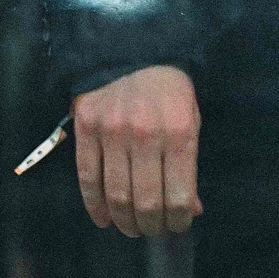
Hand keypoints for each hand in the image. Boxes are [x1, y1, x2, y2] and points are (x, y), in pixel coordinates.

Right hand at [72, 63, 202, 236]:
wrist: (131, 47)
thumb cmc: (169, 87)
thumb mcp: (191, 118)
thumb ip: (190, 164)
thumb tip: (192, 207)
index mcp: (180, 131)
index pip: (179, 193)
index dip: (179, 219)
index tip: (179, 225)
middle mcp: (146, 135)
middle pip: (146, 200)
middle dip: (152, 224)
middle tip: (153, 230)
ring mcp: (112, 133)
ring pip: (116, 195)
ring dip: (125, 221)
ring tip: (132, 228)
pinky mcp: (86, 131)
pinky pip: (88, 179)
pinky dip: (95, 206)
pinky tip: (105, 219)